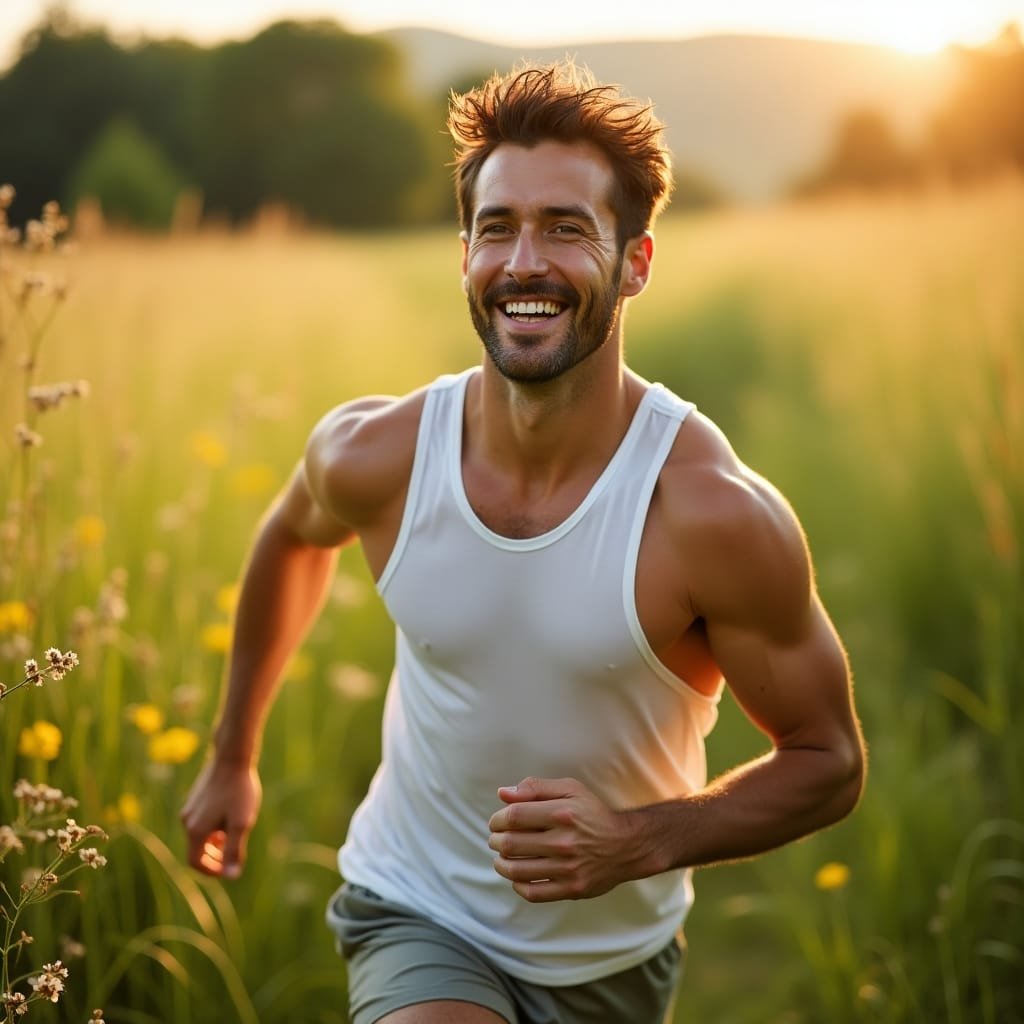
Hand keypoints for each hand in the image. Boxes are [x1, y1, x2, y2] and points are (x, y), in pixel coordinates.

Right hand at [180, 757, 261, 878]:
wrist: (232, 757)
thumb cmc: (239, 791)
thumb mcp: (241, 823)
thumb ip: (235, 851)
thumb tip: (231, 876)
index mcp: (195, 830)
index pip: (195, 863)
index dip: (212, 871)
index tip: (230, 868)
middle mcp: (187, 820)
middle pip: (195, 850)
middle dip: (213, 858)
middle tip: (232, 858)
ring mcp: (189, 808)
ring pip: (199, 835)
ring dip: (214, 843)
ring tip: (233, 837)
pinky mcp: (195, 797)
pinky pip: (201, 821)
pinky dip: (213, 828)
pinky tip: (230, 819)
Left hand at [487, 777, 638, 902]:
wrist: (626, 845)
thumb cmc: (593, 814)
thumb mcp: (571, 790)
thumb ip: (536, 787)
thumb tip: (503, 794)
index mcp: (562, 813)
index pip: (514, 816)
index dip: (498, 819)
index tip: (496, 822)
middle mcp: (564, 842)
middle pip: (511, 844)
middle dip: (495, 841)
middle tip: (495, 839)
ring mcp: (568, 868)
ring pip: (517, 871)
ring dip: (501, 864)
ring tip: (501, 858)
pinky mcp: (572, 889)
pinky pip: (533, 893)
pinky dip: (518, 885)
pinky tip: (517, 876)